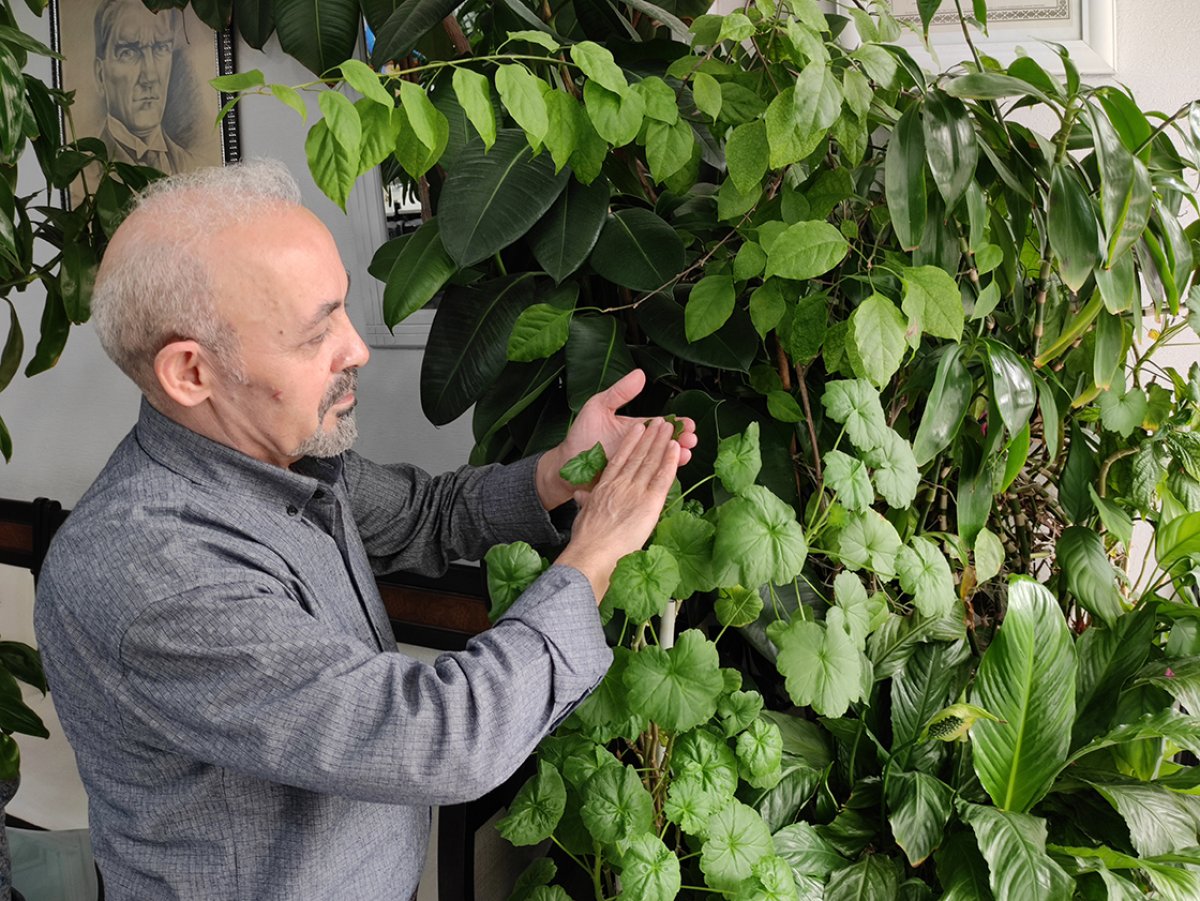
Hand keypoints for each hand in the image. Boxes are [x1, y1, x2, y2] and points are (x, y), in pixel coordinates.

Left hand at [536, 369, 696, 508]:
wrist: (565, 464)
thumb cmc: (581, 434)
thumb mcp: (599, 407)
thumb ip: (619, 393)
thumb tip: (640, 374)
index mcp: (636, 430)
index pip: (661, 426)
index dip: (676, 425)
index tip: (690, 424)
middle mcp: (639, 447)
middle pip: (665, 443)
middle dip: (681, 441)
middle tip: (692, 439)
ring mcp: (635, 464)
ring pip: (660, 460)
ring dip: (675, 457)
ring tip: (685, 454)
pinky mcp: (629, 480)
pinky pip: (647, 477)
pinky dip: (660, 474)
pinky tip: (669, 471)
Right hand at [556, 419, 680, 600]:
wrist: (593, 551)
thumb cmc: (586, 540)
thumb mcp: (581, 515)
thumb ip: (585, 502)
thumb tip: (579, 496)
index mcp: (605, 487)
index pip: (620, 459)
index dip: (630, 442)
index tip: (637, 429)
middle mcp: (621, 484)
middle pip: (639, 455)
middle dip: (650, 437)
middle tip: (660, 422)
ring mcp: (636, 491)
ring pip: (651, 461)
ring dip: (661, 442)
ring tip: (670, 427)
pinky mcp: (650, 502)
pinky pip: (663, 477)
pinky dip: (670, 461)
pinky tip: (675, 448)